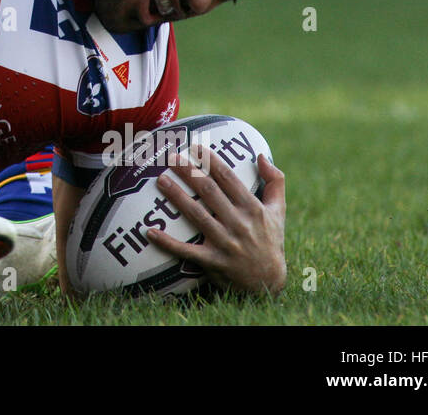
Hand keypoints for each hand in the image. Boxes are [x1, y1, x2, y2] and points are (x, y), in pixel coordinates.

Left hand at [146, 149, 286, 294]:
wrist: (267, 282)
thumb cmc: (270, 239)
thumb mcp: (278, 211)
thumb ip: (275, 181)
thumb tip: (260, 154)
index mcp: (253, 208)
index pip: (229, 178)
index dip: (211, 161)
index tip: (195, 146)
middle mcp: (239, 224)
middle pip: (209, 192)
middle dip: (189, 172)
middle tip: (171, 156)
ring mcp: (225, 243)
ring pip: (197, 215)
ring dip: (177, 197)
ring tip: (160, 180)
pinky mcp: (213, 261)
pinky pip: (186, 251)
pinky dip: (167, 242)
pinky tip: (149, 231)